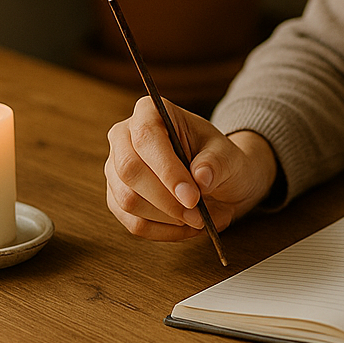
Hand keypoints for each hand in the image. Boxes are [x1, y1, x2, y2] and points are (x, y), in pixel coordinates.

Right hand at [105, 97, 277, 240]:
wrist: (216, 176)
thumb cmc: (218, 158)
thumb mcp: (228, 154)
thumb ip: (216, 163)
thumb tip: (201, 178)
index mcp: (149, 111)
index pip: (146, 138)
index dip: (167, 170)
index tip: (193, 198)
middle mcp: (124, 136)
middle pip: (129, 170)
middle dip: (166, 199)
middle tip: (198, 216)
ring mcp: (115, 169)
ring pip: (128, 200)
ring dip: (167, 218)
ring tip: (200, 220)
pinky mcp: (117, 198)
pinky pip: (133, 222)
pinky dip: (163, 231)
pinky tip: (186, 228)